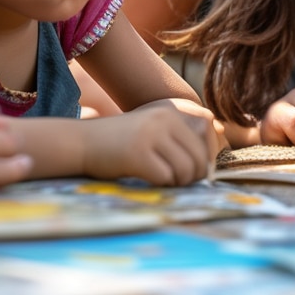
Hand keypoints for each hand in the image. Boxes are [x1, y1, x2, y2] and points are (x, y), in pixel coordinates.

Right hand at [83, 100, 215, 185]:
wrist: (82, 142)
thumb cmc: (121, 143)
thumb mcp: (154, 129)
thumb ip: (181, 138)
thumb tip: (212, 164)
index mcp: (172, 110)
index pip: (209, 134)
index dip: (206, 157)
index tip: (194, 170)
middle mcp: (165, 118)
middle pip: (200, 157)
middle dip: (193, 175)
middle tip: (178, 181)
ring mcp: (152, 135)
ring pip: (186, 170)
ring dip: (177, 182)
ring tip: (162, 179)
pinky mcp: (138, 154)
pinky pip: (165, 178)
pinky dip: (160, 184)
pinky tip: (147, 179)